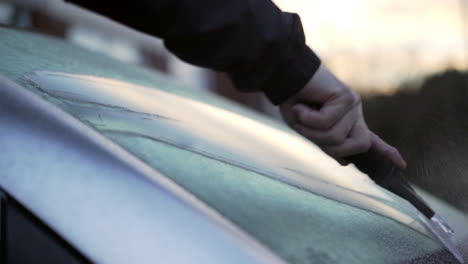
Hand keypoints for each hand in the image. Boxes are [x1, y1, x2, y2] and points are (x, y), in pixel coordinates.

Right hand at [279, 65, 405, 167]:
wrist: (285, 79)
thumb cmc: (295, 103)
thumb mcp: (309, 130)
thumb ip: (327, 144)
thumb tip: (346, 162)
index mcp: (347, 124)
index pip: (370, 141)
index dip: (385, 152)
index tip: (401, 164)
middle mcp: (354, 115)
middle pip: (356, 147)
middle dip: (328, 145)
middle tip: (309, 128)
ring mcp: (353, 106)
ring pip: (336, 138)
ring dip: (310, 130)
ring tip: (303, 112)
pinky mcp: (346, 97)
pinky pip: (326, 123)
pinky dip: (307, 118)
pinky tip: (302, 105)